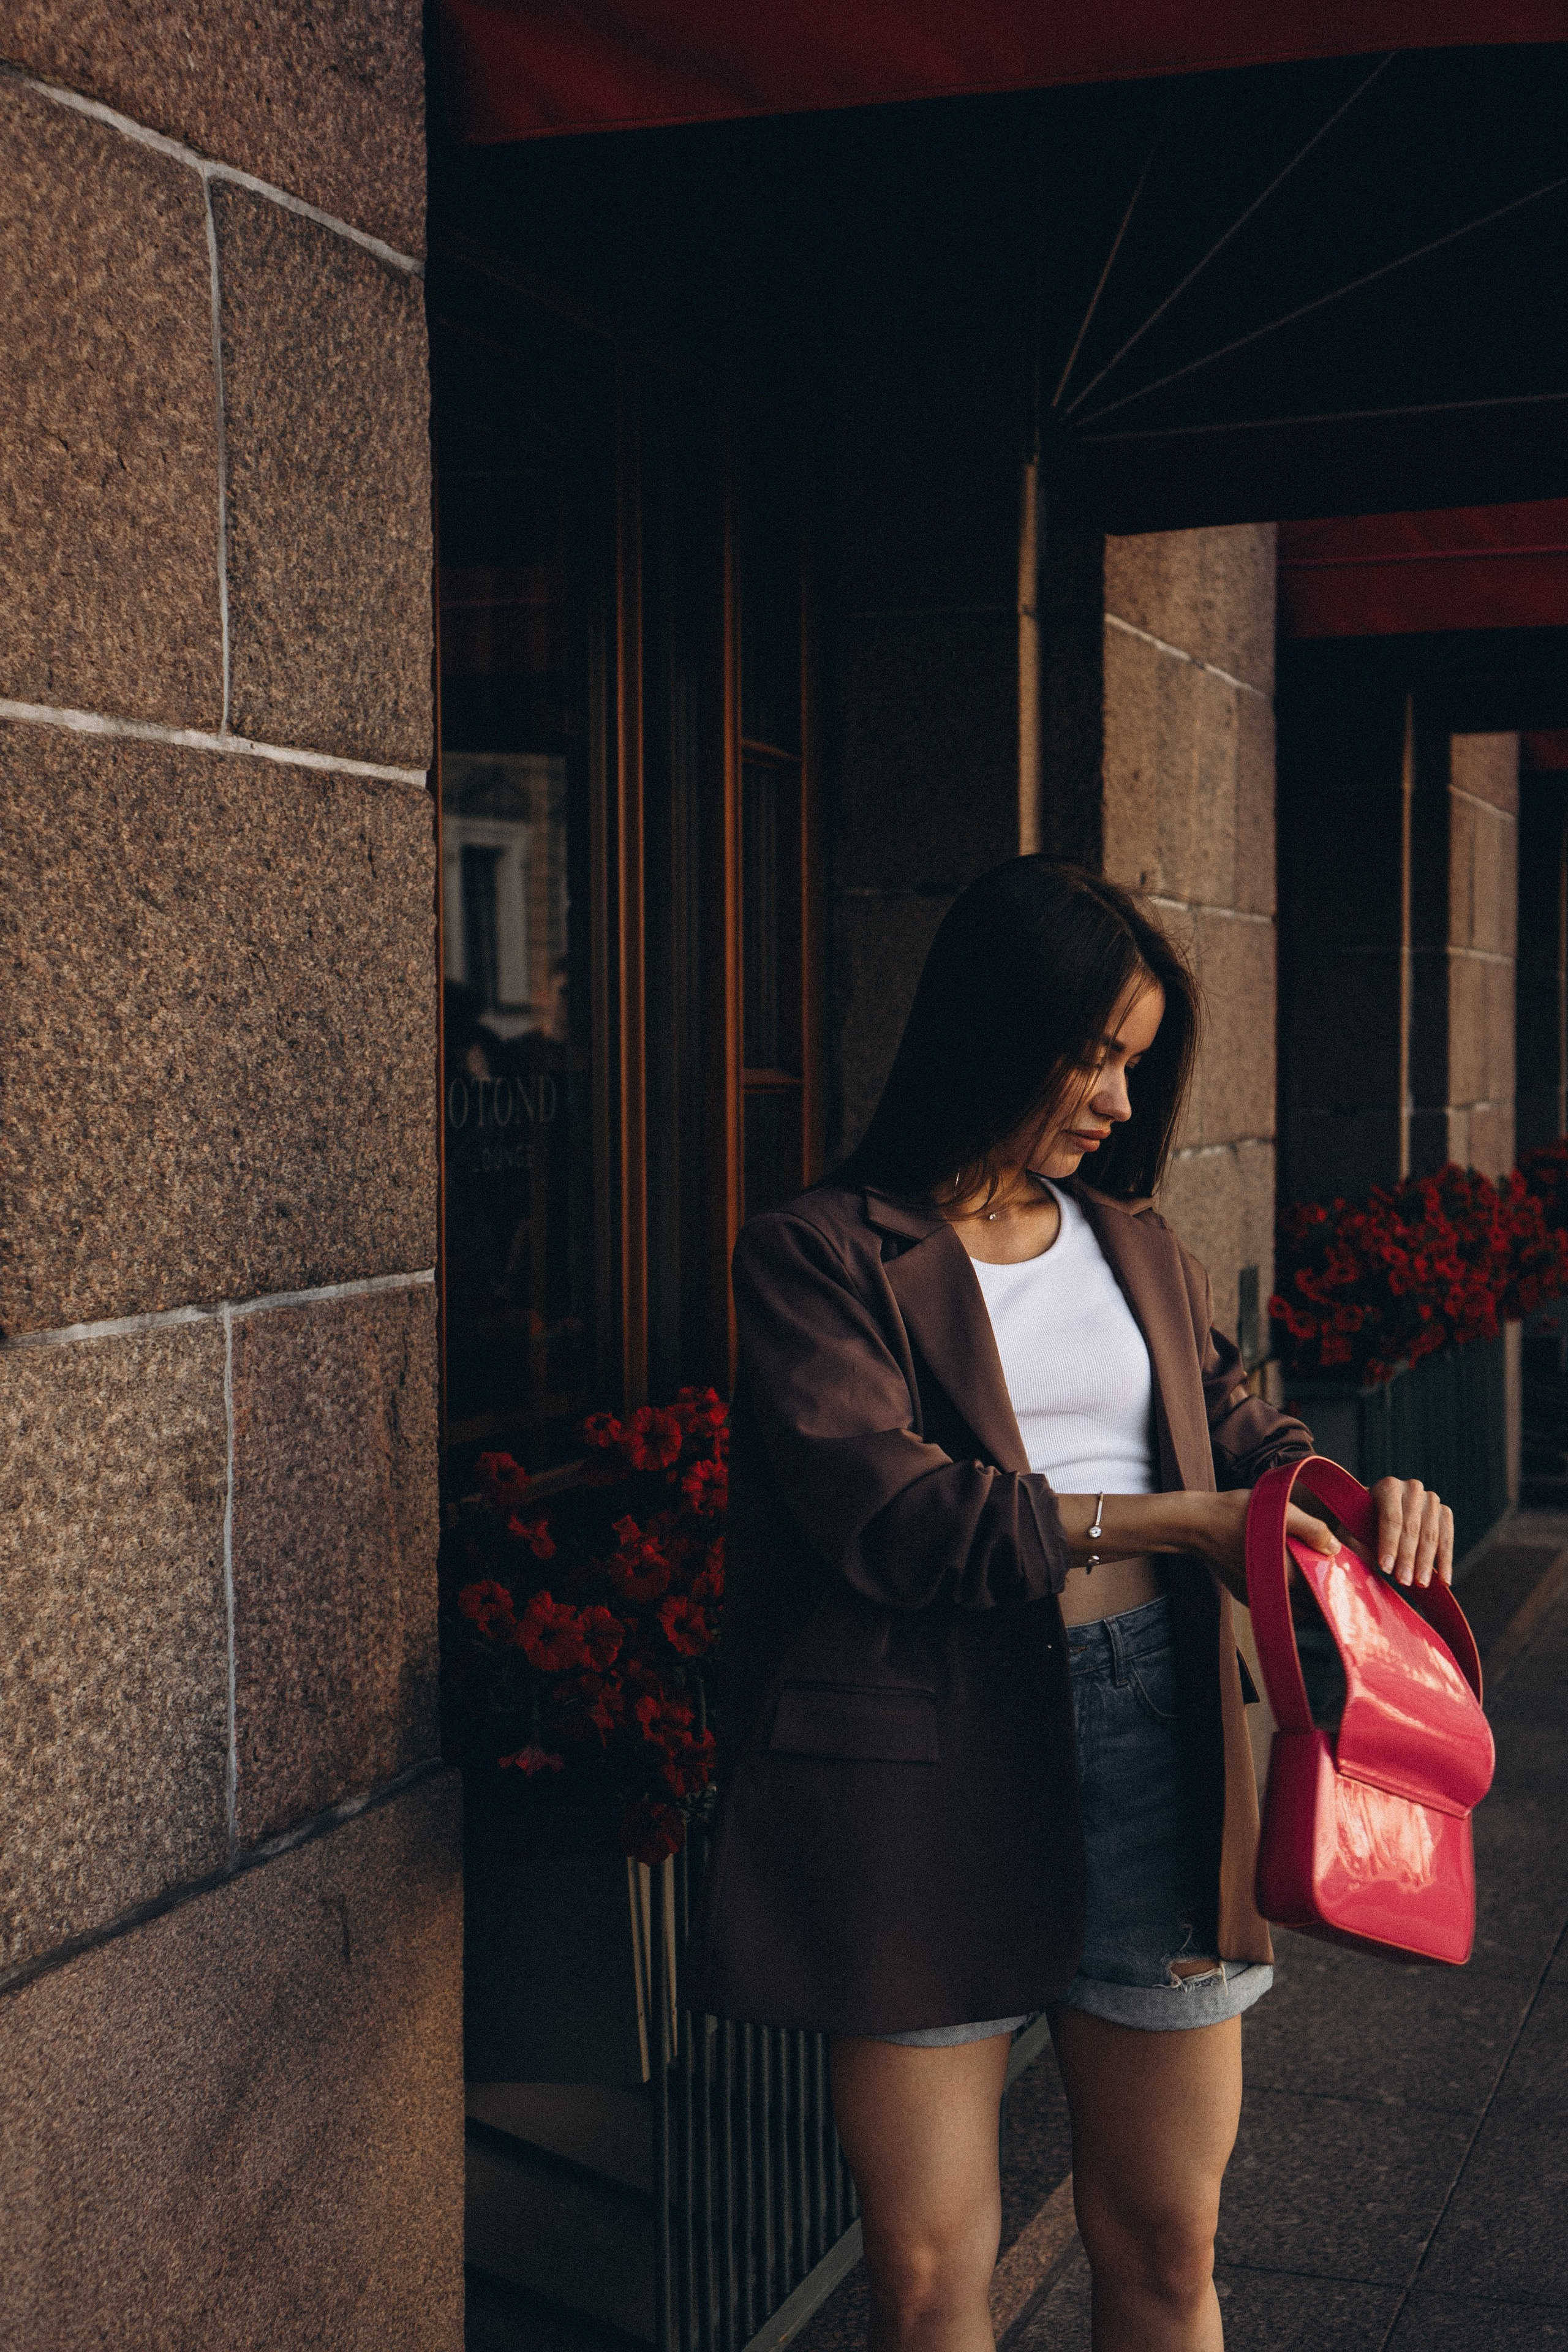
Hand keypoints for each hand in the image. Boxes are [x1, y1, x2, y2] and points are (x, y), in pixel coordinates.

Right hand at [1142, 1489, 1338, 1603]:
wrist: (1195, 1523)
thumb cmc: (1235, 1512)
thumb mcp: (1279, 1510)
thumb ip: (1310, 1528)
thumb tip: (1335, 1546)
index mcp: (1287, 1576)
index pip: (1324, 1592)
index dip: (1342, 1588)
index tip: (1357, 1582)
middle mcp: (1273, 1593)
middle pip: (1312, 1605)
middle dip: (1329, 1597)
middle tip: (1346, 1587)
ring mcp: (1257, 1596)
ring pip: (1295, 1609)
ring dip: (1311, 1602)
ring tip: (1325, 1588)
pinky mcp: (1245, 1594)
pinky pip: (1276, 1604)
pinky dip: (1291, 1600)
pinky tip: (1297, 1585)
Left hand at [1366, 1476, 1453, 1587]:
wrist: (1380, 1511)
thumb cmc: (1362, 1522)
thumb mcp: (1351, 1529)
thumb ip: (1357, 1542)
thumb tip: (1370, 1561)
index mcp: (1388, 1487)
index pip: (1391, 1518)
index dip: (1389, 1545)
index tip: (1385, 1569)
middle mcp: (1412, 1488)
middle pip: (1412, 1528)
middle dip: (1407, 1558)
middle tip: (1404, 1581)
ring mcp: (1431, 1499)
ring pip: (1431, 1535)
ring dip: (1426, 1563)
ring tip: (1421, 1584)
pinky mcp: (1444, 1512)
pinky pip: (1447, 1539)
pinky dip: (1446, 1561)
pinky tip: (1443, 1580)